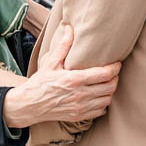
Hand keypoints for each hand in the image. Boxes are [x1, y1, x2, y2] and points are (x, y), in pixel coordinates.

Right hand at [2, 24, 119, 128]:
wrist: (29, 105)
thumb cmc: (39, 83)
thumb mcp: (50, 63)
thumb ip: (63, 46)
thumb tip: (70, 28)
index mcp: (74, 79)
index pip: (104, 74)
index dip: (115, 68)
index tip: (117, 63)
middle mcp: (80, 95)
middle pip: (110, 87)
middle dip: (115, 78)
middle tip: (113, 72)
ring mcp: (80, 107)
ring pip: (107, 99)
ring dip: (110, 91)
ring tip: (107, 83)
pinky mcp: (79, 116)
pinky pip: (100, 111)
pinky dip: (103, 103)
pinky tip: (99, 96)